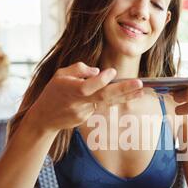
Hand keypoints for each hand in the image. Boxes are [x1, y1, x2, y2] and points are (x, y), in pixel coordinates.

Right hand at [28, 63, 143, 132]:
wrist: (45, 118)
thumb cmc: (53, 92)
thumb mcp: (60, 74)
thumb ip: (79, 69)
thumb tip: (98, 71)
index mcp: (70, 90)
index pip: (88, 86)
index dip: (100, 81)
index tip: (112, 72)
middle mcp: (79, 103)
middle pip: (103, 97)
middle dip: (122, 90)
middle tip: (139, 84)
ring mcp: (85, 113)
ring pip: (107, 102)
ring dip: (126, 97)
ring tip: (142, 91)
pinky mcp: (88, 118)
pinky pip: (102, 105)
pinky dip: (113, 99)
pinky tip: (128, 94)